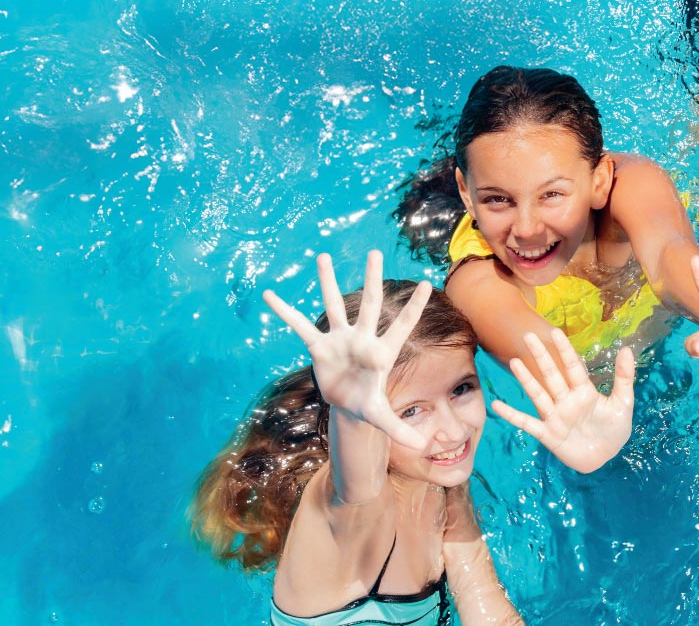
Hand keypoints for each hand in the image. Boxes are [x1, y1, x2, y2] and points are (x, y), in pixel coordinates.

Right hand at [262, 250, 431, 451]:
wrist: (349, 405)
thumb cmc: (370, 405)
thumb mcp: (382, 417)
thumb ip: (400, 429)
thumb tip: (421, 447)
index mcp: (381, 352)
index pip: (401, 326)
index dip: (414, 307)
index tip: (428, 284)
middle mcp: (362, 338)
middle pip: (369, 304)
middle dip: (372, 279)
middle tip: (375, 252)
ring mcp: (340, 339)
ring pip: (334, 305)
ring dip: (328, 282)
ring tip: (323, 256)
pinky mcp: (319, 347)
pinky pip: (300, 326)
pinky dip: (286, 312)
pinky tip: (270, 295)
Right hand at [490, 329, 635, 473]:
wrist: (606, 458)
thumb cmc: (614, 430)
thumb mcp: (623, 403)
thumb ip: (624, 377)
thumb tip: (627, 349)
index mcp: (584, 391)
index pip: (572, 367)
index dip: (565, 350)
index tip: (555, 332)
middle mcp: (566, 400)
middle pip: (552, 376)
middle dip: (542, 357)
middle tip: (529, 336)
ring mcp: (555, 417)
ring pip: (539, 395)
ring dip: (527, 380)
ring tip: (514, 362)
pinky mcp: (548, 435)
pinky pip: (527, 424)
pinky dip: (513, 416)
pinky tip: (497, 406)